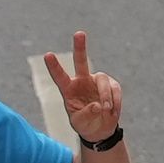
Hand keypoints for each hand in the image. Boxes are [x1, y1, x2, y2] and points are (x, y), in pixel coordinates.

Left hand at [42, 30, 118, 146]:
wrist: (100, 129)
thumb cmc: (85, 125)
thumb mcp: (80, 123)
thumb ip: (86, 114)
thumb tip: (97, 105)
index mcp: (68, 90)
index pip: (60, 77)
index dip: (54, 66)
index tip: (47, 55)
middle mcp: (82, 81)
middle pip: (81, 61)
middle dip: (80, 47)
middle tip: (79, 33)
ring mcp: (97, 81)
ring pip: (103, 81)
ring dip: (105, 96)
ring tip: (105, 110)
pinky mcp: (111, 84)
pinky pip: (115, 89)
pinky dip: (116, 101)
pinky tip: (113, 111)